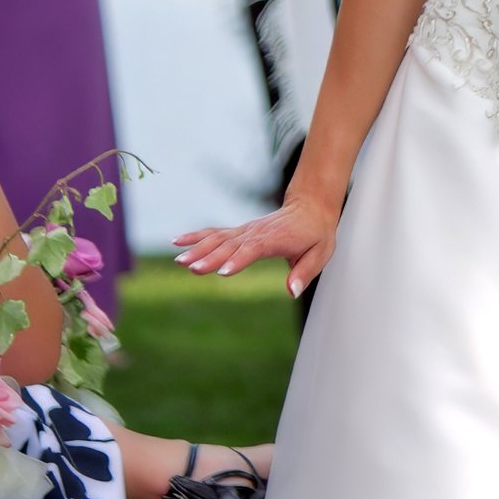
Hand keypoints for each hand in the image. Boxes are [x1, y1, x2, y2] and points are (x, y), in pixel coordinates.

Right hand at [174, 194, 338, 298]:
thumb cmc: (316, 233)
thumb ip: (305, 272)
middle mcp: (256, 233)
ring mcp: (246, 231)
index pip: (254, 249)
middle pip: (230, 245)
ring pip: (218, 239)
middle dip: (211, 258)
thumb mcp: (321, 252)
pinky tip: (176, 241)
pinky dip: (196, 237)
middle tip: (192, 270)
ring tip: (179, 261)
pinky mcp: (239, 232)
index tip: (223, 272)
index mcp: (276, 238)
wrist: (311, 207)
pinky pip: (215, 233)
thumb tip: (292, 291)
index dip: (239, 260)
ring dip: (198, 249)